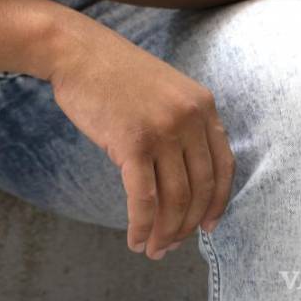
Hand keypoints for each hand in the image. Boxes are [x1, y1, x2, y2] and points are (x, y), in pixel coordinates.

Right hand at [46, 14, 234, 259]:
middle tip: (170, 245)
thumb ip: (183, 125)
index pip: (224, 166)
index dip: (217, 203)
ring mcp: (163, 129)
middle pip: (200, 189)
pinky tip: (134, 240)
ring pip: (175, 200)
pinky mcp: (134, 142)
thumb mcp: (165, 90)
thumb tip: (188, 184)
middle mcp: (190, 117)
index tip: (207, 226)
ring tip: (152, 249)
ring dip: (165, 233)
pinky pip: (144, 199)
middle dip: (187, 225)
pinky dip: (141, 226)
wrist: (77, 51)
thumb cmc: (115, 73)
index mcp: (203, 104)